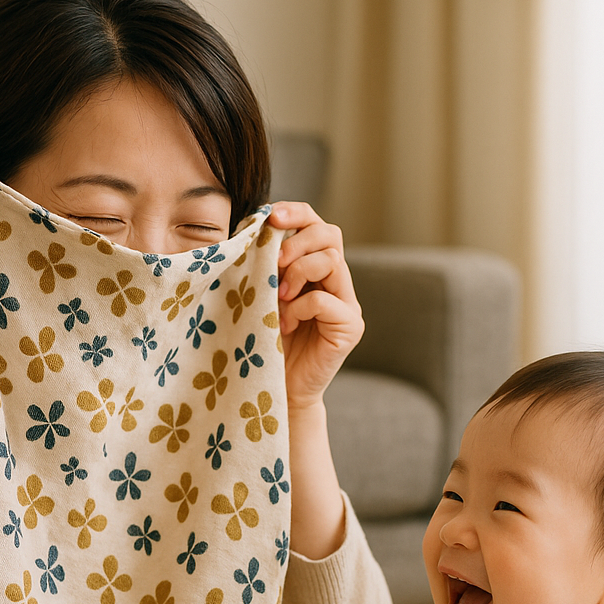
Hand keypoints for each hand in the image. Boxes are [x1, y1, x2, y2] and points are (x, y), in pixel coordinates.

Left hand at [268, 202, 363, 412]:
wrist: (278, 390)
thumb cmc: (265, 343)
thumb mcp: (262, 297)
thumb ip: (266, 267)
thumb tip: (253, 231)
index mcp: (316, 270)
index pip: (316, 224)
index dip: (297, 213)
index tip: (271, 216)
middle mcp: (337, 283)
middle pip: (330, 234)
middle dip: (298, 240)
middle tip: (275, 262)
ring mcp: (348, 304)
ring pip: (332, 261)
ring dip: (298, 273)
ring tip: (279, 298)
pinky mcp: (350, 327)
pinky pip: (325, 301)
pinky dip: (300, 307)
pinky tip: (287, 324)